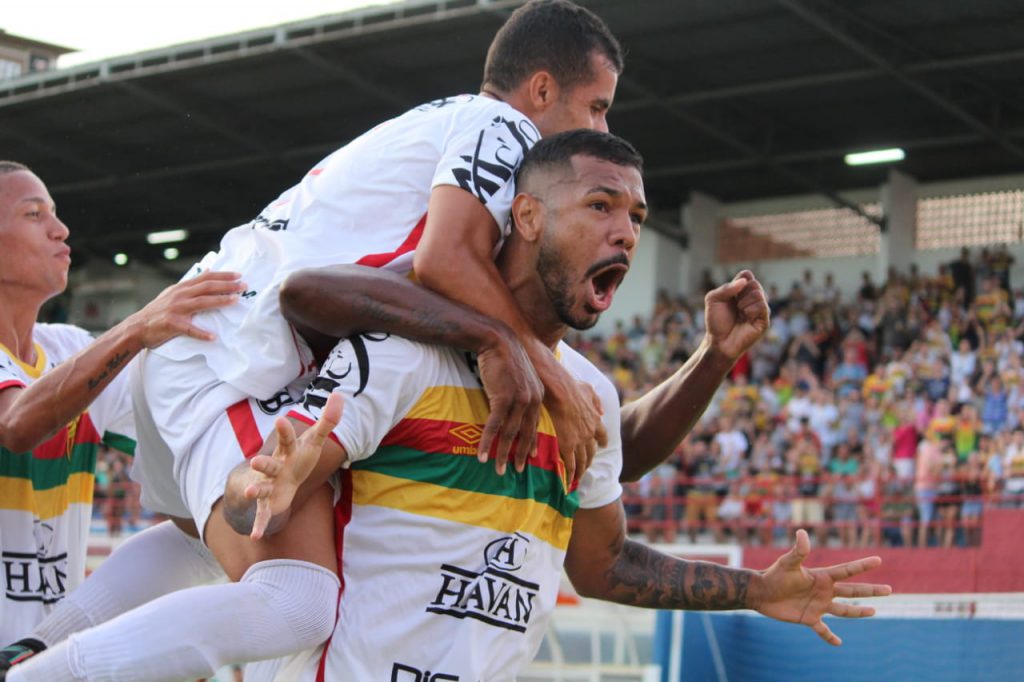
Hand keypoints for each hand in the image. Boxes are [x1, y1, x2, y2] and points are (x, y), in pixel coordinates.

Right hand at [129, 270, 244, 347]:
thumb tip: (207, 270)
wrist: (138, 327)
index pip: (206, 278)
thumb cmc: (158, 311)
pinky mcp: (172, 324)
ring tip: (236, 301)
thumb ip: (190, 284)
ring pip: (202, 303)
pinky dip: (201, 333)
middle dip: (227, 285)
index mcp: (182, 288)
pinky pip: (189, 329)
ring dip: (220, 301)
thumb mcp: (173, 293)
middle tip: (244, 286)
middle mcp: (180, 295)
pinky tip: (213, 336)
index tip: (239, 275)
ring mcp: (176, 309)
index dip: (223, 276)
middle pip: (207, 287)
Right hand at [243, 393, 342, 539]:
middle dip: (262, 462)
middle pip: (268, 464)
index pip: (286, 439)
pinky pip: (262, 515)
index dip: (284, 430)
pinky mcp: (268, 503)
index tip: (280, 420)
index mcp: (286, 451)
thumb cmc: (297, 458)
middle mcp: (274, 467)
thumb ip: (327, 420)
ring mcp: (268, 485)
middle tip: (256, 459)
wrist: (279, 480)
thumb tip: (340, 394)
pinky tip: (255, 535)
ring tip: (250, 491)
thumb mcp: (314, 440)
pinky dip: (259, 525)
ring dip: (255, 489)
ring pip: (260, 486)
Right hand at [476, 330, 542, 474]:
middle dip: (520, 455)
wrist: (496, 340)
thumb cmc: (504, 356)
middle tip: (516, 472)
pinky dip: (487, 443)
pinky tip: (482, 455)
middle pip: (526, 434)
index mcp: (538, 395)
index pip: (535, 425)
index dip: (531, 443)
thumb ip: (520, 391)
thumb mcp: (519, 375)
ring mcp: (518, 400)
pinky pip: (494, 426)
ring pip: (510, 434)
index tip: (528, 458)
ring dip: (502, 453)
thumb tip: (512, 404)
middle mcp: (532, 400)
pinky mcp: (502, 398)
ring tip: (497, 469)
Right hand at [542, 357, 607, 484]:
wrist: (559, 390)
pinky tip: (568, 481)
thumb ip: (596, 401)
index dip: (600, 442)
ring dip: (580, 471)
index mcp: (595, 420)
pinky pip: (570, 464)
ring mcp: (578, 441)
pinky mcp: (566, 446)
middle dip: (589, 461)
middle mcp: (589, 433)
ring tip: (577, 479)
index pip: (601, 435)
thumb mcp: (588, 389)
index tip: (600, 447)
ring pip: (582, 461)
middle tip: (586, 468)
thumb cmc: (570, 385)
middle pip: (591, 452)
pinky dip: (570, 474)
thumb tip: (602, 411)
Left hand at [704, 270, 769, 361]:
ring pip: (759, 293)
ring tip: (740, 313)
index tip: (730, 294)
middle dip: (740, 293)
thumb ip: (726, 288)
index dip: (738, 281)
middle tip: (735, 306)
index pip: (747, 275)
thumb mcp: (713, 300)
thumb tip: (743, 282)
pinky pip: (763, 306)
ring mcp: (760, 309)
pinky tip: (746, 316)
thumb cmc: (716, 321)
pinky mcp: (764, 320)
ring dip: (744, 302)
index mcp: (742, 291)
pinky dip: (751, 310)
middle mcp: (753, 298)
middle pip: (754, 283)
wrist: (718, 341)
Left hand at [750, 529, 891, 644]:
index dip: (862, 566)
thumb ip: (798, 551)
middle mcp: (824, 591)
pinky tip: (839, 643)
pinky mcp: (809, 618)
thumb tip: (802, 532)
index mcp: (822, 577)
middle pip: (852, 591)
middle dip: (870, 590)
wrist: (760, 592)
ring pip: (843, 610)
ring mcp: (818, 605)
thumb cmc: (774, 575)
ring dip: (858, 612)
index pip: (847, 571)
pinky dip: (830, 637)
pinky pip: (823, 630)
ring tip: (874, 611)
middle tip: (889, 590)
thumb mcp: (788, 563)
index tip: (879, 560)